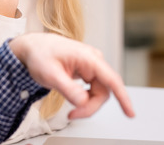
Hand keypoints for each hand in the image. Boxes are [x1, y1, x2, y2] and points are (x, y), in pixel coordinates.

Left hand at [9, 33, 134, 119]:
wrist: (34, 47)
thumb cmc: (40, 54)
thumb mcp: (50, 74)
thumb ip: (67, 88)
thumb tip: (83, 101)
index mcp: (88, 57)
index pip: (111, 79)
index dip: (123, 97)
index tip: (130, 113)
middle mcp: (94, 60)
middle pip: (104, 91)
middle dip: (90, 106)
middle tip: (72, 115)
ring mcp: (91, 66)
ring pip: (99, 93)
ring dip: (87, 104)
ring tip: (70, 109)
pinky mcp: (87, 72)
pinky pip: (93, 90)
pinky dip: (84, 99)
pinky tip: (74, 100)